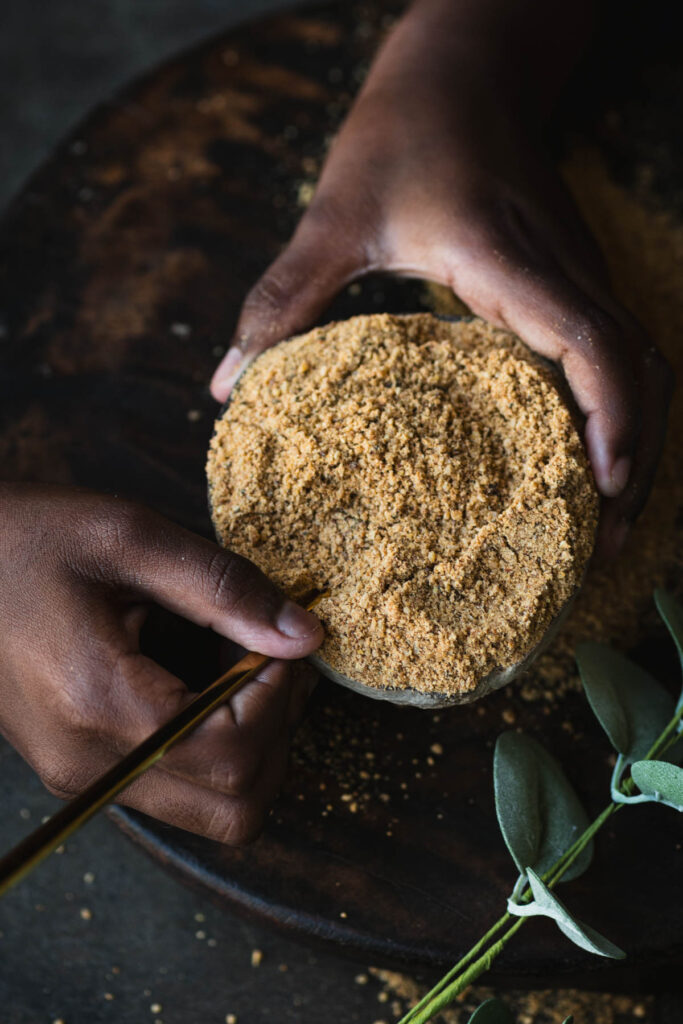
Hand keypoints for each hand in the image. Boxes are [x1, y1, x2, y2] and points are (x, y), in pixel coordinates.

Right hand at [0, 484, 322, 844]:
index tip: (278, 641)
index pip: (235, 752)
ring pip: (215, 812)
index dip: (280, 698)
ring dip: (253, 745)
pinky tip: (204, 684)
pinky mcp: (81, 771)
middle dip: (278, 731)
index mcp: (100, 703)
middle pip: (236, 806)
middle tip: (268, 657)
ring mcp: (81, 777)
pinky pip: (180, 792)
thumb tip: (305, 636)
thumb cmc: (30, 537)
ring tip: (234, 667)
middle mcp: (90, 764)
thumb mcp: (131, 537)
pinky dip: (218, 751)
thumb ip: (226, 588)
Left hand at [211, 0, 671, 557]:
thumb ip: (282, 300)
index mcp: (511, 259)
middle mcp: (562, 271)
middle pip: (638, 371)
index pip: (592, 343)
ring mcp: (577, 274)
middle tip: (605, 544)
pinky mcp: (572, 280)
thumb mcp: (334, 216)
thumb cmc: (401, 133)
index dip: (610, 417)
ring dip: (635, 440)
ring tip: (606, 521)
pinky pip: (615, 353)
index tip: (602, 487)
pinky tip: (586, 459)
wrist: (462, 69)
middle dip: (635, 459)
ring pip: (639, 364)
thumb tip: (226, 386)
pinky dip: (615, 411)